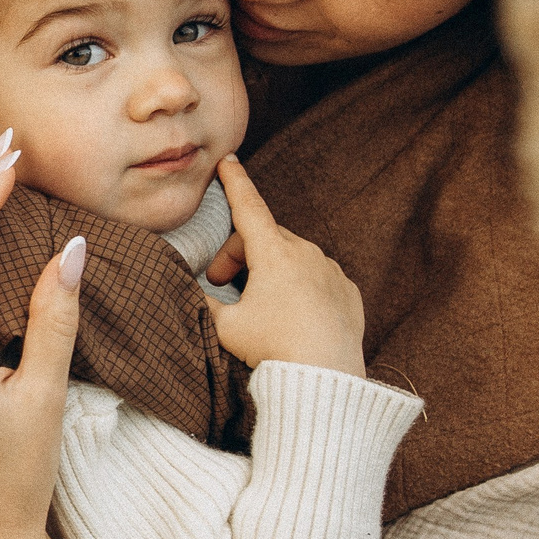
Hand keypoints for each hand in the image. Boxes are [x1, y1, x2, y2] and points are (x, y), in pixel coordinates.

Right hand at [206, 155, 365, 375]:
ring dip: (270, 270)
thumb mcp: (225, 326)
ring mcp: (330, 271)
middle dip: (239, 253)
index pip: (248, 207)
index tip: (228, 159)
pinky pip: (318, 277)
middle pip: (265, 237)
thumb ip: (206, 303)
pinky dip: (300, 286)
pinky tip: (291, 315)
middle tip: (221, 283)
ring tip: (259, 305)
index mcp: (273, 254)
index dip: (235, 182)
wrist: (323, 379)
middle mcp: (306, 253)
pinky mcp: (347, 291)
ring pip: (293, 256)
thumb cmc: (272, 348)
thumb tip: (190, 292)